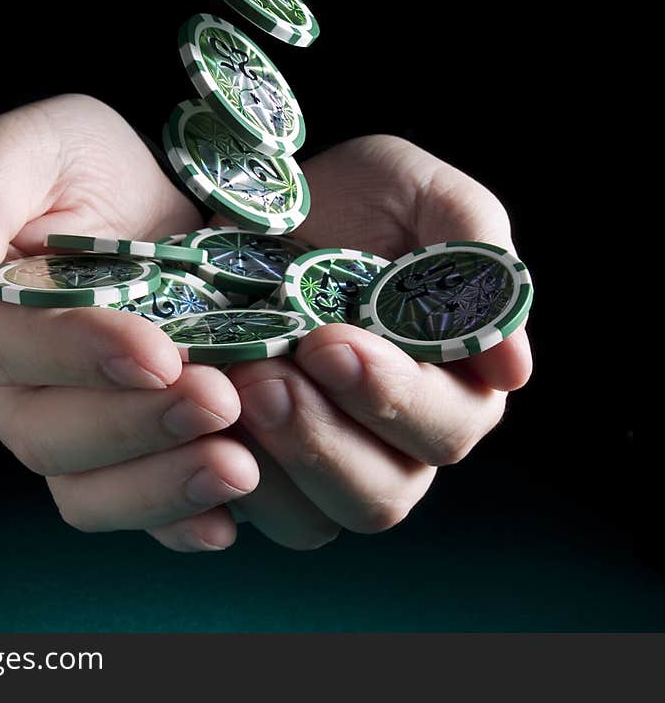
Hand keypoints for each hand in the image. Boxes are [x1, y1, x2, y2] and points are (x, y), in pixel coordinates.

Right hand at [0, 95, 259, 550]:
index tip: (158, 354)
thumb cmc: (88, 169)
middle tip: (218, 400)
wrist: (153, 208)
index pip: (8, 347)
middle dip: (133, 425)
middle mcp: (5, 384)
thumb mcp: (41, 145)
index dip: (77, 356)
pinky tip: (224, 522)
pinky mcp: (114, 455)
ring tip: (239, 467)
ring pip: (83, 489)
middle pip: (46, 433)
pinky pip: (129, 508)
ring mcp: (59, 426)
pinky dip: (174, 523)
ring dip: (159, 486)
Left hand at [146, 135, 532, 550]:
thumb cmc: (349, 200)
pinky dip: (217, 478)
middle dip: (321, 439)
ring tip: (233, 386)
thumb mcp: (416, 190)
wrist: (253, 214)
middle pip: (381, 494)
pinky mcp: (261, 470)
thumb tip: (512, 367)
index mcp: (452, 386)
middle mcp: (395, 442)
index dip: (392, 397)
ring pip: (315, 519)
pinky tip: (197, 422)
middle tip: (266, 376)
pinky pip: (246, 510)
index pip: (445, 427)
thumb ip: (473, 250)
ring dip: (271, 463)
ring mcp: (324, 464)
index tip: (330, 343)